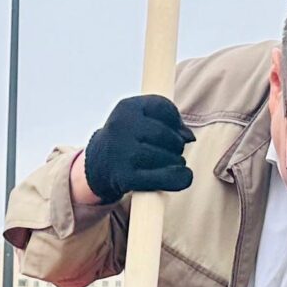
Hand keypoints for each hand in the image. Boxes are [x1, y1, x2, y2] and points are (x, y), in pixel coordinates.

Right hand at [81, 96, 197, 201]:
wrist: (98, 165)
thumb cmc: (128, 139)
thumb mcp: (140, 118)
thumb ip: (167, 120)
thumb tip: (189, 137)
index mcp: (127, 107)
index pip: (163, 108)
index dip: (175, 121)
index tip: (174, 131)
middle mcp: (121, 127)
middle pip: (165, 134)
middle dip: (177, 144)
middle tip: (174, 150)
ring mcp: (122, 153)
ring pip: (166, 156)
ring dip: (177, 162)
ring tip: (173, 163)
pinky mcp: (125, 177)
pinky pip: (163, 178)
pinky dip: (179, 178)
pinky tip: (184, 176)